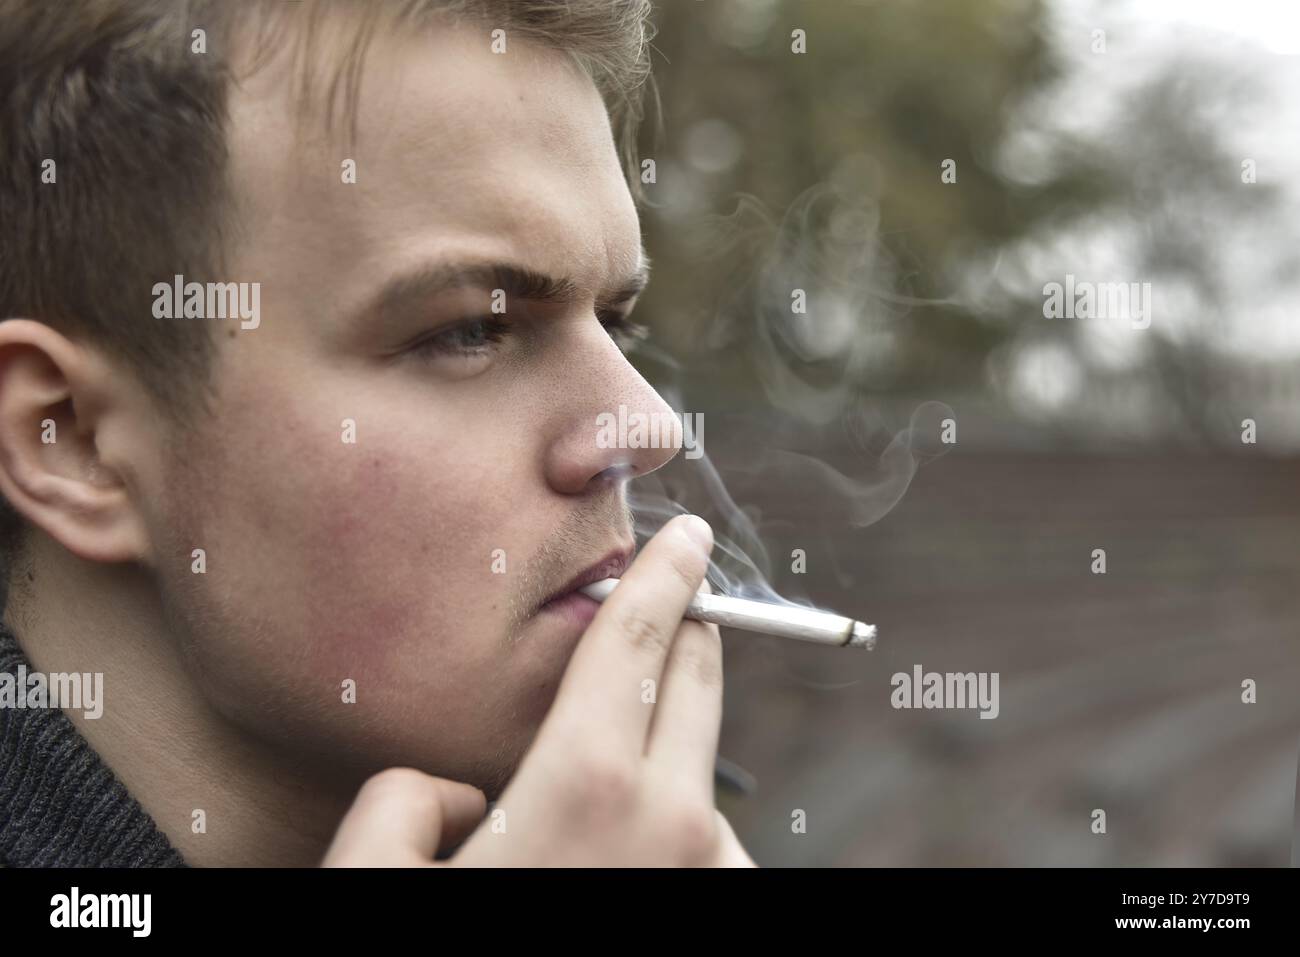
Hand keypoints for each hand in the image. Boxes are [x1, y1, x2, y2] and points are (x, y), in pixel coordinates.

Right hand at [321, 514, 754, 866]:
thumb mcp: (371, 873)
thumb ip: (405, 796)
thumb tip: (461, 792)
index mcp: (584, 787)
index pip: (635, 642)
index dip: (662, 576)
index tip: (685, 537)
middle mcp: (671, 823)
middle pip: (696, 683)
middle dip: (686, 636)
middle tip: (675, 607)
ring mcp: (708, 876)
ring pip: (705, 776)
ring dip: (675, 755)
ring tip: (618, 785)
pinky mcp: (725, 913)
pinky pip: (711, 850)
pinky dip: (683, 835)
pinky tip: (635, 858)